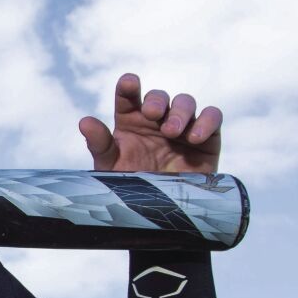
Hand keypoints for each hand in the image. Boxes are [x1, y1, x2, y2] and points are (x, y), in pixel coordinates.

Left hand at [78, 73, 222, 173]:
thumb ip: (99, 144)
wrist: (161, 213)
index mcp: (131, 122)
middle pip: (159, 97)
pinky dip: (207, 121)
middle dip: (156, 100)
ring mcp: (183, 127)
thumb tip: (85, 121)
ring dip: (180, 111)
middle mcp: (157, 121)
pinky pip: (213, 117)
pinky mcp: (207, 139)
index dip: (128, 86)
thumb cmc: (132, 187)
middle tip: (153, 114)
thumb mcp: (111, 167)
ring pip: (186, 102)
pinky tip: (195, 137)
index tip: (129, 84)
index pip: (128, 96)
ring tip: (172, 131)